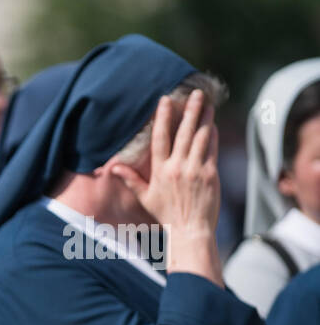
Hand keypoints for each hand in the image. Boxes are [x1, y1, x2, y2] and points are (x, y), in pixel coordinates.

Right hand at [110, 90, 219, 238]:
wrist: (189, 230)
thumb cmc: (166, 215)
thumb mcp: (145, 197)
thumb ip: (130, 180)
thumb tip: (112, 168)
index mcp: (160, 171)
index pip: (160, 138)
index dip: (163, 117)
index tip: (165, 101)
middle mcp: (177, 168)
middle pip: (183, 133)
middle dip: (190, 111)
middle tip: (196, 93)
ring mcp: (195, 170)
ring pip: (200, 138)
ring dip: (204, 119)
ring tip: (207, 104)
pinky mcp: (210, 174)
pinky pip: (211, 150)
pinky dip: (213, 136)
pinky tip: (213, 125)